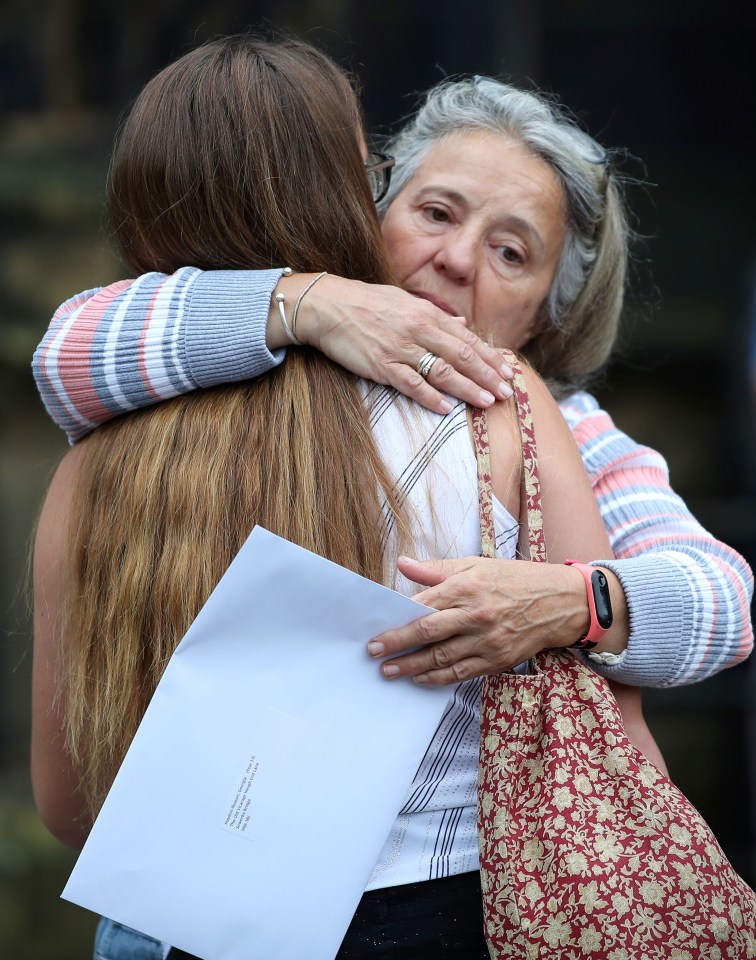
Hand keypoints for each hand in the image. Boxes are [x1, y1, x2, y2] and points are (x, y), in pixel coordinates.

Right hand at [294, 275, 513, 412]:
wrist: (326, 306)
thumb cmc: (365, 303)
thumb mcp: (404, 301)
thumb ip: (435, 316)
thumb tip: (462, 324)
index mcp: (426, 314)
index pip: (466, 339)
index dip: (489, 357)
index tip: (508, 372)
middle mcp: (417, 330)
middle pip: (460, 355)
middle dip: (486, 375)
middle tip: (506, 393)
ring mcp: (399, 348)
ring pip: (441, 371)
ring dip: (466, 387)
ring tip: (486, 402)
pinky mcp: (380, 365)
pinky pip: (410, 383)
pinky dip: (429, 396)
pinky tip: (447, 407)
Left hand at [367, 556, 584, 684]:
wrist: (560, 603)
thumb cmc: (515, 580)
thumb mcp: (476, 564)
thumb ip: (436, 569)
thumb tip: (402, 565)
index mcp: (467, 587)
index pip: (424, 605)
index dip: (398, 620)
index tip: (377, 630)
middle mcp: (476, 615)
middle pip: (428, 633)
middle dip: (397, 644)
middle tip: (374, 653)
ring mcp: (487, 640)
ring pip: (442, 658)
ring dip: (412, 667)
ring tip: (390, 671)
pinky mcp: (498, 660)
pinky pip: (462, 672)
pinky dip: (439, 678)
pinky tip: (421, 679)